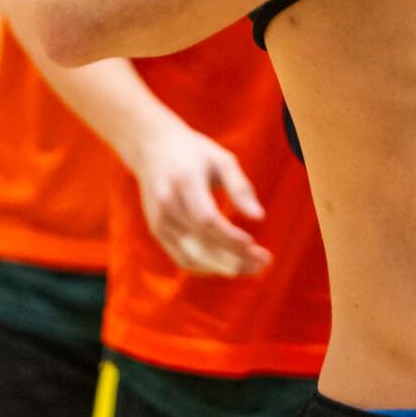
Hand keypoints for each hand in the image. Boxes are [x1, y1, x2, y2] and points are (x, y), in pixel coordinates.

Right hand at [127, 118, 270, 277]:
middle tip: (264, 262)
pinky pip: (182, 258)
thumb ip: (240, 187)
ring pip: (192, 257)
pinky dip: (207, 267)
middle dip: (234, 258)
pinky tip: (229, 265)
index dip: (230, 237)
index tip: (255, 245)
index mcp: (184, 182)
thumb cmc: (194, 152)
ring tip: (253, 267)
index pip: (207, 219)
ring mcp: (159, 220)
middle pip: (201, 243)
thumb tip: (259, 217)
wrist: (151, 148)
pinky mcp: (157, 231)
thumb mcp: (221, 159)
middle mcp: (167, 204)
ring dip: (224, 268)